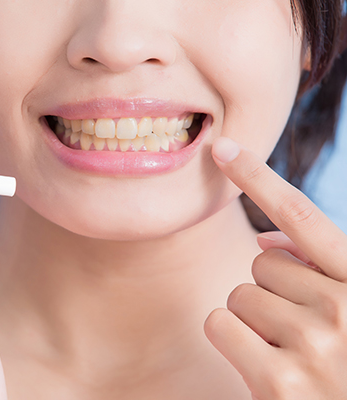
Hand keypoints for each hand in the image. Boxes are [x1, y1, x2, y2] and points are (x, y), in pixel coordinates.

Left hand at [204, 137, 346, 399]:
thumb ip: (321, 270)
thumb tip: (264, 237)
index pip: (303, 217)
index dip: (259, 178)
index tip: (224, 149)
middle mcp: (344, 307)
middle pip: (261, 260)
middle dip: (271, 288)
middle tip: (298, 328)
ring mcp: (313, 344)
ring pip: (238, 293)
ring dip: (252, 319)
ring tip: (287, 350)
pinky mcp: (280, 382)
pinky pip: (220, 324)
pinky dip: (232, 340)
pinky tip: (264, 367)